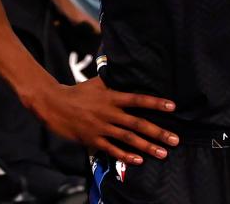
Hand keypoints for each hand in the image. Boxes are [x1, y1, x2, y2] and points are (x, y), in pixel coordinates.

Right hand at [31, 76, 179, 164]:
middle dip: (158, 132)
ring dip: (147, 147)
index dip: (155, 103)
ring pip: (128, 139)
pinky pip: (112, 150)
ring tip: (163, 152)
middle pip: (138, 124)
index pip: (137, 99)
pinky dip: (125, 156)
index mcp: (111, 97)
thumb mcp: (97, 82)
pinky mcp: (92, 140)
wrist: (54, 104)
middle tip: (175, 139)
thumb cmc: (77, 92)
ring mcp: (101, 127)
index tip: (172, 107)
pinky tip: (138, 160)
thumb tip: (125, 68)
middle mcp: (109, 113)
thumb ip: (112, 79)